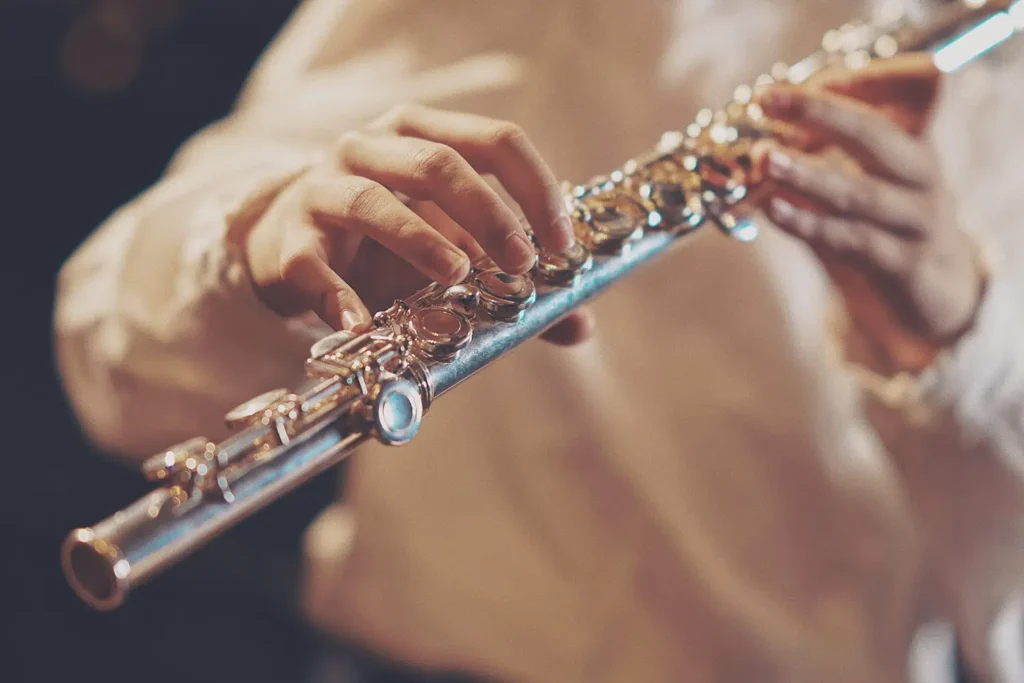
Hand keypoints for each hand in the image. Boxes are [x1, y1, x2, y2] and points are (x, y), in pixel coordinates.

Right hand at [243, 104, 593, 345]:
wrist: (289, 244)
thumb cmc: (386, 241)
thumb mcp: (452, 247)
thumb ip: (511, 281)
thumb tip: (580, 325)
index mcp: (424, 135)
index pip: (495, 140)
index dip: (536, 188)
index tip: (563, 244)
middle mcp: (371, 148)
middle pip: (437, 163)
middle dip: (488, 212)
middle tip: (522, 262)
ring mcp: (324, 189)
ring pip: (371, 200)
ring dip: (420, 240)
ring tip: (457, 275)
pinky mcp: (289, 241)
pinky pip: (311, 265)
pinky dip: (338, 295)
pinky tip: (362, 325)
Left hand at [754, 54, 984, 371]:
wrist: (936, 290)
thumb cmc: (884, 226)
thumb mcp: (861, 187)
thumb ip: (817, 165)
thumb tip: (756, 146)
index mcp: (912, 145)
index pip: (878, 102)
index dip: (830, 90)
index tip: (776, 89)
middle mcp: (922, 176)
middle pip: (876, 136)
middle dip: (822, 115)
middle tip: (769, 104)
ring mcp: (919, 220)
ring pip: (860, 193)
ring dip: (808, 175)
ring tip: (766, 159)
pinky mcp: (907, 263)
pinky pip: (854, 240)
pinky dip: (811, 224)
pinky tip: (775, 211)